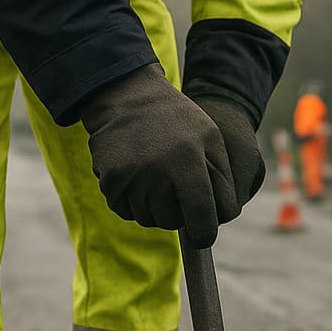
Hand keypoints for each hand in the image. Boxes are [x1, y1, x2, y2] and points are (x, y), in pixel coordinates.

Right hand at [80, 64, 264, 248]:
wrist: (127, 94)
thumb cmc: (178, 121)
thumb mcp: (211, 139)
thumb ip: (222, 180)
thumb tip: (221, 220)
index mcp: (187, 161)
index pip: (201, 217)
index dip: (205, 233)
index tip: (204, 236)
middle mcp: (156, 172)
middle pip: (172, 221)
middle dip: (178, 213)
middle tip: (176, 188)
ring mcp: (129, 177)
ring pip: (149, 219)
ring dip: (155, 208)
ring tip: (157, 178)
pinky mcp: (109, 181)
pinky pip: (126, 211)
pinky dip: (134, 202)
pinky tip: (138, 178)